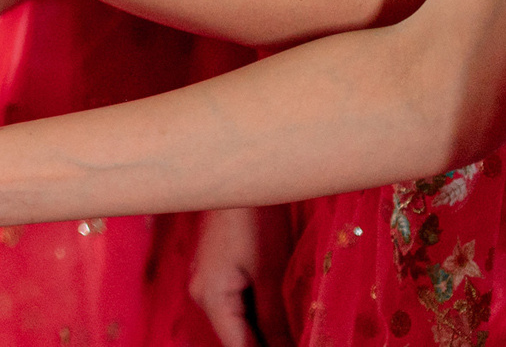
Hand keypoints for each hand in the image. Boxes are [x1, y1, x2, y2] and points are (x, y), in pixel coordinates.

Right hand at [190, 205, 295, 346]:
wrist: (238, 175)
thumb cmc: (254, 220)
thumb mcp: (270, 274)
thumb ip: (275, 320)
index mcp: (210, 298)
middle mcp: (203, 293)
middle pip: (236, 335)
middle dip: (267, 342)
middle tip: (302, 340)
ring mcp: (208, 279)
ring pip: (238, 319)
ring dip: (265, 330)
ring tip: (294, 332)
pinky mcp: (217, 268)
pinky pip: (238, 301)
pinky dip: (259, 312)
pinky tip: (282, 314)